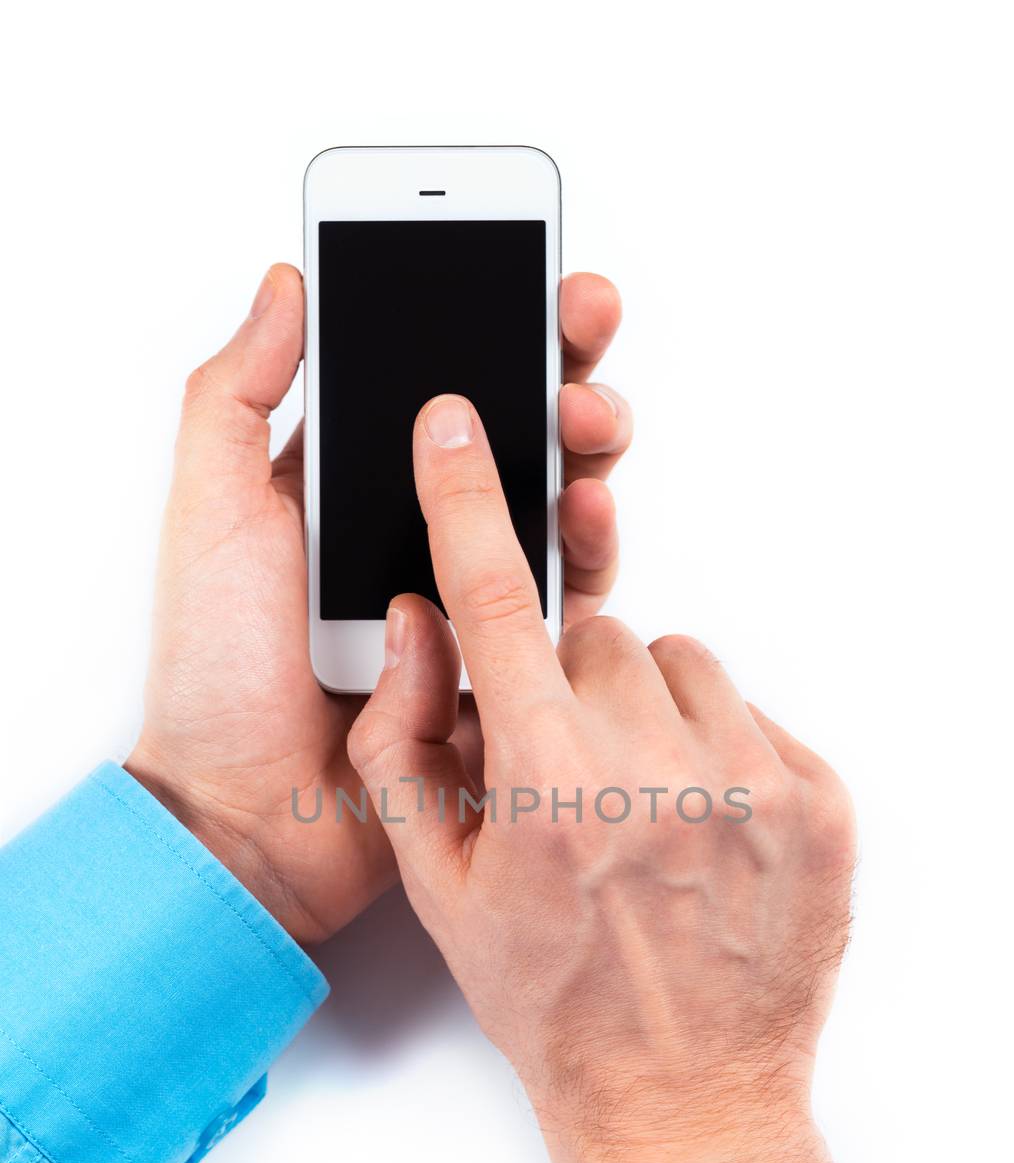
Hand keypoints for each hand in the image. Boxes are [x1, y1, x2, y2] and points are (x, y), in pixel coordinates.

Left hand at [127, 265, 630, 943]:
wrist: (250, 815)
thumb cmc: (219, 673)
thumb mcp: (211, 512)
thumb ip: (239, 395)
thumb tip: (286, 284)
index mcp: (356, 488)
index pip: (441, 389)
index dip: (496, 327)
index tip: (542, 279)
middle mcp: (422, 539)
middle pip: (518, 443)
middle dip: (565, 382)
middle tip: (581, 349)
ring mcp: (472, 605)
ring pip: (558, 517)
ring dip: (586, 464)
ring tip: (586, 438)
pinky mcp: (511, 673)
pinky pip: (570, 611)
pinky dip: (586, 563)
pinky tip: (583, 525)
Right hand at [346, 397, 854, 1162]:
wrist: (683, 1095)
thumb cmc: (556, 1003)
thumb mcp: (439, 888)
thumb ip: (406, 746)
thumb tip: (419, 630)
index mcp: (547, 788)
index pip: (496, 604)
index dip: (467, 503)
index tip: (457, 426)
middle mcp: (655, 772)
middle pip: (596, 633)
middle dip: (566, 683)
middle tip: (564, 766)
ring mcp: (752, 783)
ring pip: (679, 660)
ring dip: (645, 707)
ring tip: (638, 799)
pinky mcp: (820, 801)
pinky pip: (751, 710)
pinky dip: (717, 745)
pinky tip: (698, 823)